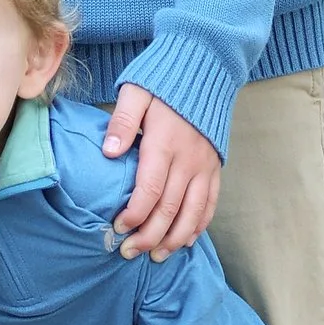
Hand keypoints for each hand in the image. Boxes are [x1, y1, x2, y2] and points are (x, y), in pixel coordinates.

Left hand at [101, 87, 222, 258]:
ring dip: (174, 239)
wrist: (206, 68)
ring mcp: (205, 166)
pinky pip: (210, 203)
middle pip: (170, 210)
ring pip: (193, 213)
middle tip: (129, 252)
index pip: (149, 191)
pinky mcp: (216, 167)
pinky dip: (199, 225)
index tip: (117, 228)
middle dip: (149, 236)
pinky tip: (185, 240)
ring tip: (156, 256)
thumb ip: (122, 121)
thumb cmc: (164, 82)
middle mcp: (188, 160)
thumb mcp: (137, 92)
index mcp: (164, 143)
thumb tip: (108, 152)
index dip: (134, 215)